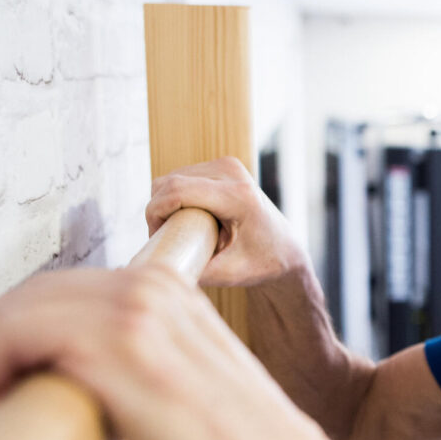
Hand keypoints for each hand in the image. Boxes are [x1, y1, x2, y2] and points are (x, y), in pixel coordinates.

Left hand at [0, 266, 340, 439]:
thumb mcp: (190, 371)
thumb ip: (145, 351)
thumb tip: (82, 370)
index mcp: (172, 289)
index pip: (69, 284)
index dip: (35, 326)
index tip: (30, 368)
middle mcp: (152, 288)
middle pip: (36, 289)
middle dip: (9, 337)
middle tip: (11, 385)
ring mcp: (135, 313)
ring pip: (18, 307)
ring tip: (9, 396)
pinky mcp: (115, 348)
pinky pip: (16, 333)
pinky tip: (6, 398)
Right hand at [146, 157, 306, 286]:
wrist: (286, 249)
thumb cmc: (263, 263)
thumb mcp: (231, 274)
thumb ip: (197, 272)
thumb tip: (162, 269)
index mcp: (238, 196)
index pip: (177, 190)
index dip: (155, 212)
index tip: (154, 238)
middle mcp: (233, 172)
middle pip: (169, 182)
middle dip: (158, 211)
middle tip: (167, 239)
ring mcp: (227, 166)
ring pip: (172, 179)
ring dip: (167, 204)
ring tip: (183, 231)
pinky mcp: (222, 166)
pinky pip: (182, 178)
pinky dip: (176, 198)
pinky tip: (189, 218)